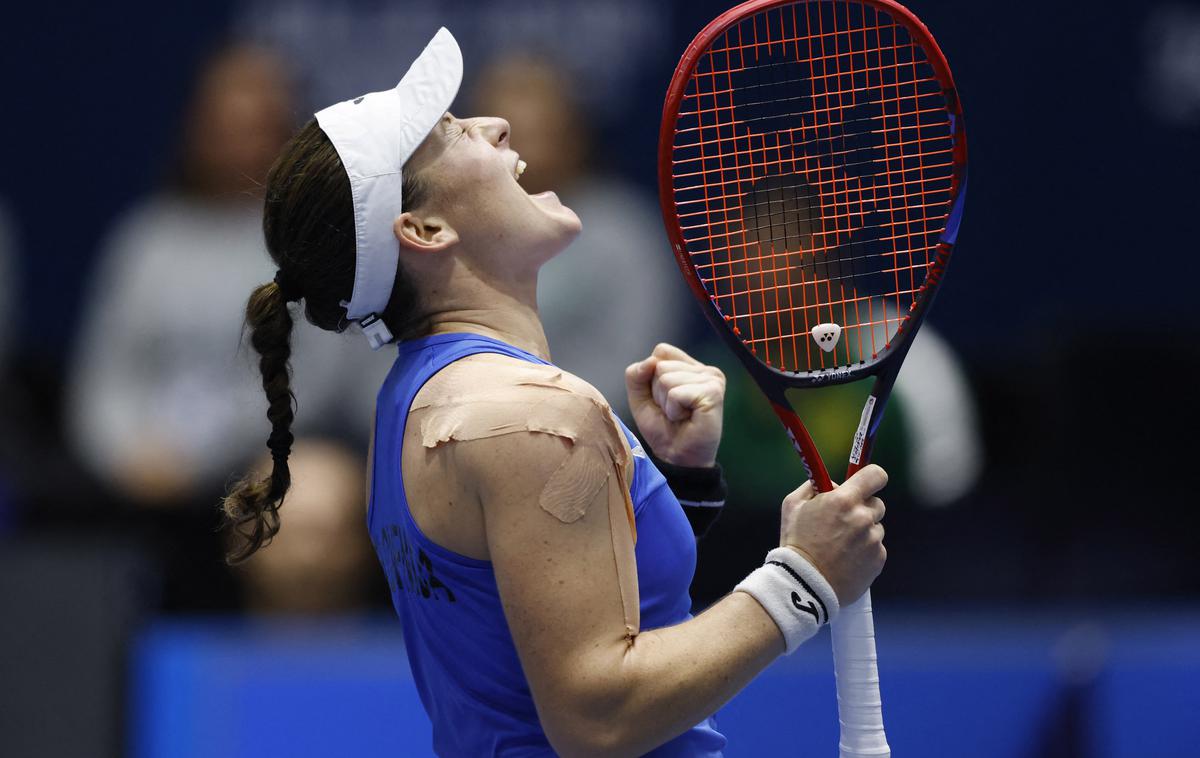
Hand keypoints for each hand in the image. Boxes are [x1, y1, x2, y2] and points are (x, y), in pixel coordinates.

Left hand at [624, 343, 725, 467]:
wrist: (677, 458)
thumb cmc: (663, 429)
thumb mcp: (640, 398)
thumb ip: (636, 375)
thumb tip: (650, 361)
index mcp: (690, 367)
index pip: (661, 351)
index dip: (652, 377)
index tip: (664, 399)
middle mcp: (704, 370)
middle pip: (661, 365)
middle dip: (658, 392)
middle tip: (673, 411)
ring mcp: (711, 379)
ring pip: (666, 378)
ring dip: (666, 403)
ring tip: (680, 415)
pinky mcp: (713, 392)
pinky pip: (676, 393)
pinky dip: (674, 410)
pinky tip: (687, 418)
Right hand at [779, 465, 887, 604]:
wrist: (805, 584)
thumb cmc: (796, 543)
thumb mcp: (792, 506)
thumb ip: (813, 487)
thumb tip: (832, 484)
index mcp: (843, 500)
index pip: (875, 475)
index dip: (872, 477)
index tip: (867, 482)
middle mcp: (862, 518)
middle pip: (877, 504)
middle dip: (863, 509)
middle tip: (844, 521)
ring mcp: (873, 540)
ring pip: (875, 528)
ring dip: (863, 533)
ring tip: (840, 547)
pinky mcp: (878, 560)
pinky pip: (876, 549)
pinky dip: (864, 552)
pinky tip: (846, 560)